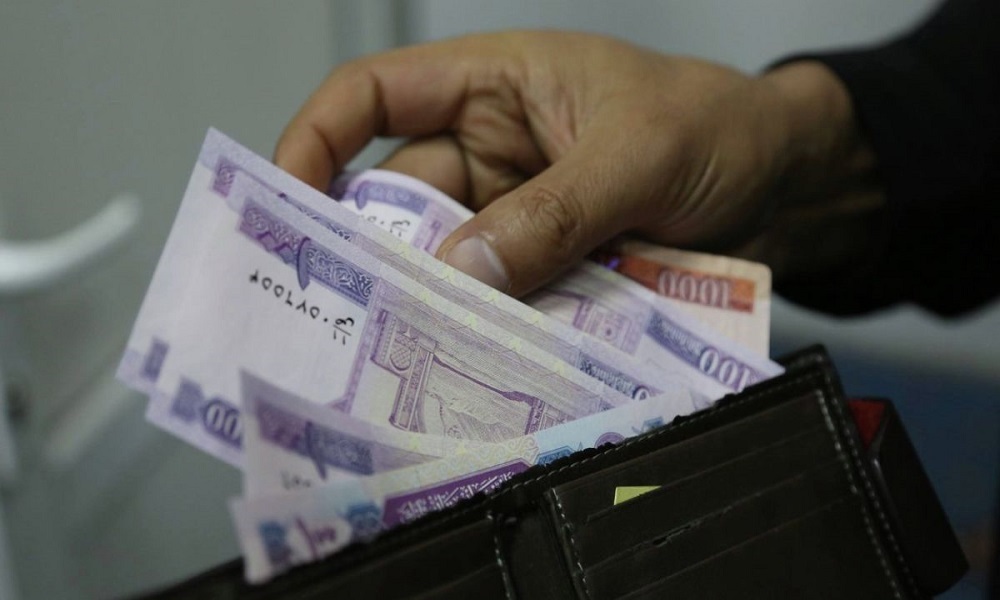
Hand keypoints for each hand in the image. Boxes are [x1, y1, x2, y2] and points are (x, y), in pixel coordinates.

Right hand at [275, 31, 876, 295]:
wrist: (791, 181)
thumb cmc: (720, 125)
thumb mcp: (640, 155)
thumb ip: (556, 211)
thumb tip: (466, 271)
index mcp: (493, 83)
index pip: (373, 95)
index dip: (315, 140)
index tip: (285, 205)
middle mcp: (490, 149)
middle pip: (399, 198)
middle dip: (374, 251)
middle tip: (345, 316)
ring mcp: (517, 214)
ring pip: (450, 260)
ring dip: (439, 302)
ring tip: (413, 355)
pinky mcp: (547, 267)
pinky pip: (500, 297)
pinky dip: (490, 327)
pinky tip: (483, 363)